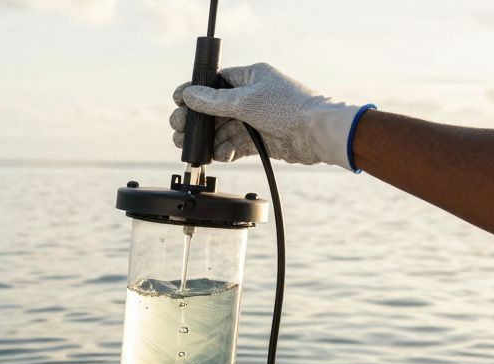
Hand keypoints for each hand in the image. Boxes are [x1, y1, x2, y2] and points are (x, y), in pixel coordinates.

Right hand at [169, 63, 363, 166]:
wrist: (316, 134)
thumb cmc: (288, 108)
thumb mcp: (245, 101)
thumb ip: (214, 101)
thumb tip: (189, 95)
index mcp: (249, 77)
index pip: (215, 82)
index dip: (195, 93)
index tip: (178, 101)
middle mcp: (251, 96)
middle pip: (214, 109)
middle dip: (196, 121)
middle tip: (178, 130)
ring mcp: (255, 119)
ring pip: (223, 129)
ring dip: (208, 139)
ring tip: (191, 148)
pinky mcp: (259, 140)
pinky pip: (235, 144)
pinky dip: (225, 150)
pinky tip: (217, 155)